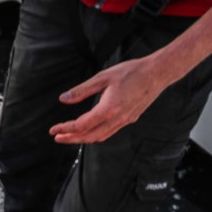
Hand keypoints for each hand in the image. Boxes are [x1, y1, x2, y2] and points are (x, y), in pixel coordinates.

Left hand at [49, 55, 168, 143]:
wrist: (158, 73)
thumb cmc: (132, 72)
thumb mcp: (102, 78)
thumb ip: (81, 90)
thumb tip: (63, 99)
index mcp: (108, 109)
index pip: (81, 125)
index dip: (65, 129)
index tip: (53, 130)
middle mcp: (117, 119)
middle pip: (89, 136)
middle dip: (71, 139)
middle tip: (57, 137)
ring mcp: (125, 121)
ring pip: (100, 136)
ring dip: (83, 138)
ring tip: (69, 136)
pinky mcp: (130, 119)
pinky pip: (109, 132)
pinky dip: (96, 134)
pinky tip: (89, 130)